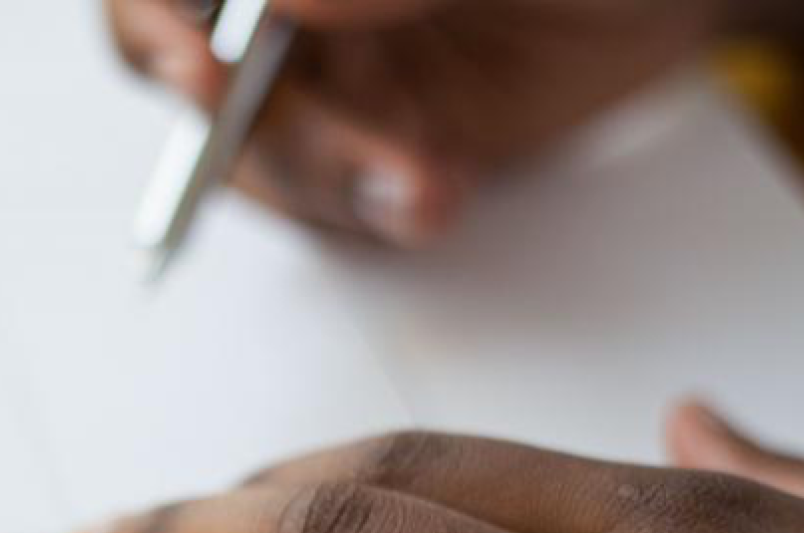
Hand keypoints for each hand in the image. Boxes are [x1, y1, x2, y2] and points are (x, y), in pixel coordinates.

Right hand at [107, 0, 733, 243]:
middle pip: (203, 88)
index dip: (157, 28)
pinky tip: (438, 189)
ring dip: (340, 185)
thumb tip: (281, 1)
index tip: (198, 69)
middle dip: (275, 137)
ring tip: (430, 183)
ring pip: (271, 160)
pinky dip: (382, 212)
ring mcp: (330, 80)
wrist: (674, 3)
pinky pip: (338, 204)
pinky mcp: (372, 146)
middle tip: (357, 155)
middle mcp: (294, 14)